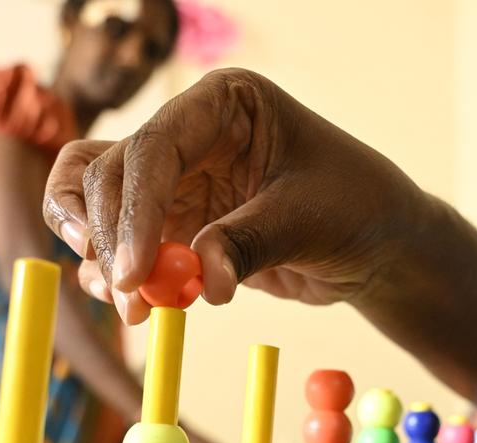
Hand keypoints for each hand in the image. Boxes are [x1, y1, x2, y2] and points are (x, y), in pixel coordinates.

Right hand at [43, 69, 429, 323]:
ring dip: (100, 254)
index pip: (156, 146)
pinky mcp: (172, 225)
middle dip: (110, 237)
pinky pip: (119, 243)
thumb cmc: (357, 208)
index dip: (135, 208)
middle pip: (110, 171)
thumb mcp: (307, 220)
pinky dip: (113, 272)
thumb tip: (202, 279)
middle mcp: (189, 134)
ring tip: (129, 305)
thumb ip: (248, 244)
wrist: (378, 247)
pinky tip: (132, 304)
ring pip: (98, 203)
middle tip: (130, 297)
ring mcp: (175, 180)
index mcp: (224, 104)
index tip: (134, 271)